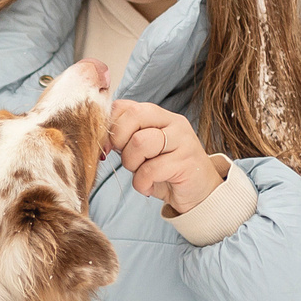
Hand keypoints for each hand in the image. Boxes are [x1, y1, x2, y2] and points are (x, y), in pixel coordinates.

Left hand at [107, 101, 219, 215]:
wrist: (199, 194)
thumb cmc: (166, 171)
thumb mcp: (143, 151)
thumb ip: (126, 138)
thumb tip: (101, 137)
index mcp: (159, 115)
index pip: (125, 106)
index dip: (110, 126)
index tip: (108, 147)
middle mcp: (173, 122)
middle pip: (134, 116)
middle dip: (119, 141)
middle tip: (126, 160)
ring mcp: (183, 140)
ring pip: (140, 142)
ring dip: (131, 164)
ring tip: (140, 174)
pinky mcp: (187, 162)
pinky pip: (150, 170)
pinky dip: (142, 183)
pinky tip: (149, 187)